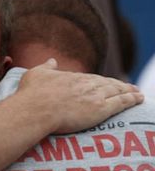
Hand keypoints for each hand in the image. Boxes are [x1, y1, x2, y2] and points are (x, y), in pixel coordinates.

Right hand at [17, 59, 143, 133]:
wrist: (35, 110)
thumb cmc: (31, 94)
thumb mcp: (35, 74)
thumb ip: (46, 67)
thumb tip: (52, 60)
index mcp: (72, 78)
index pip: (91, 79)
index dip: (101, 81)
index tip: (107, 83)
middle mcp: (85, 84)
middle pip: (107, 83)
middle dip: (119, 85)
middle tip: (129, 87)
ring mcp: (94, 96)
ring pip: (116, 91)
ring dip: (128, 91)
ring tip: (137, 93)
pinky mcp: (99, 109)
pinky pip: (121, 103)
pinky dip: (131, 99)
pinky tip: (139, 98)